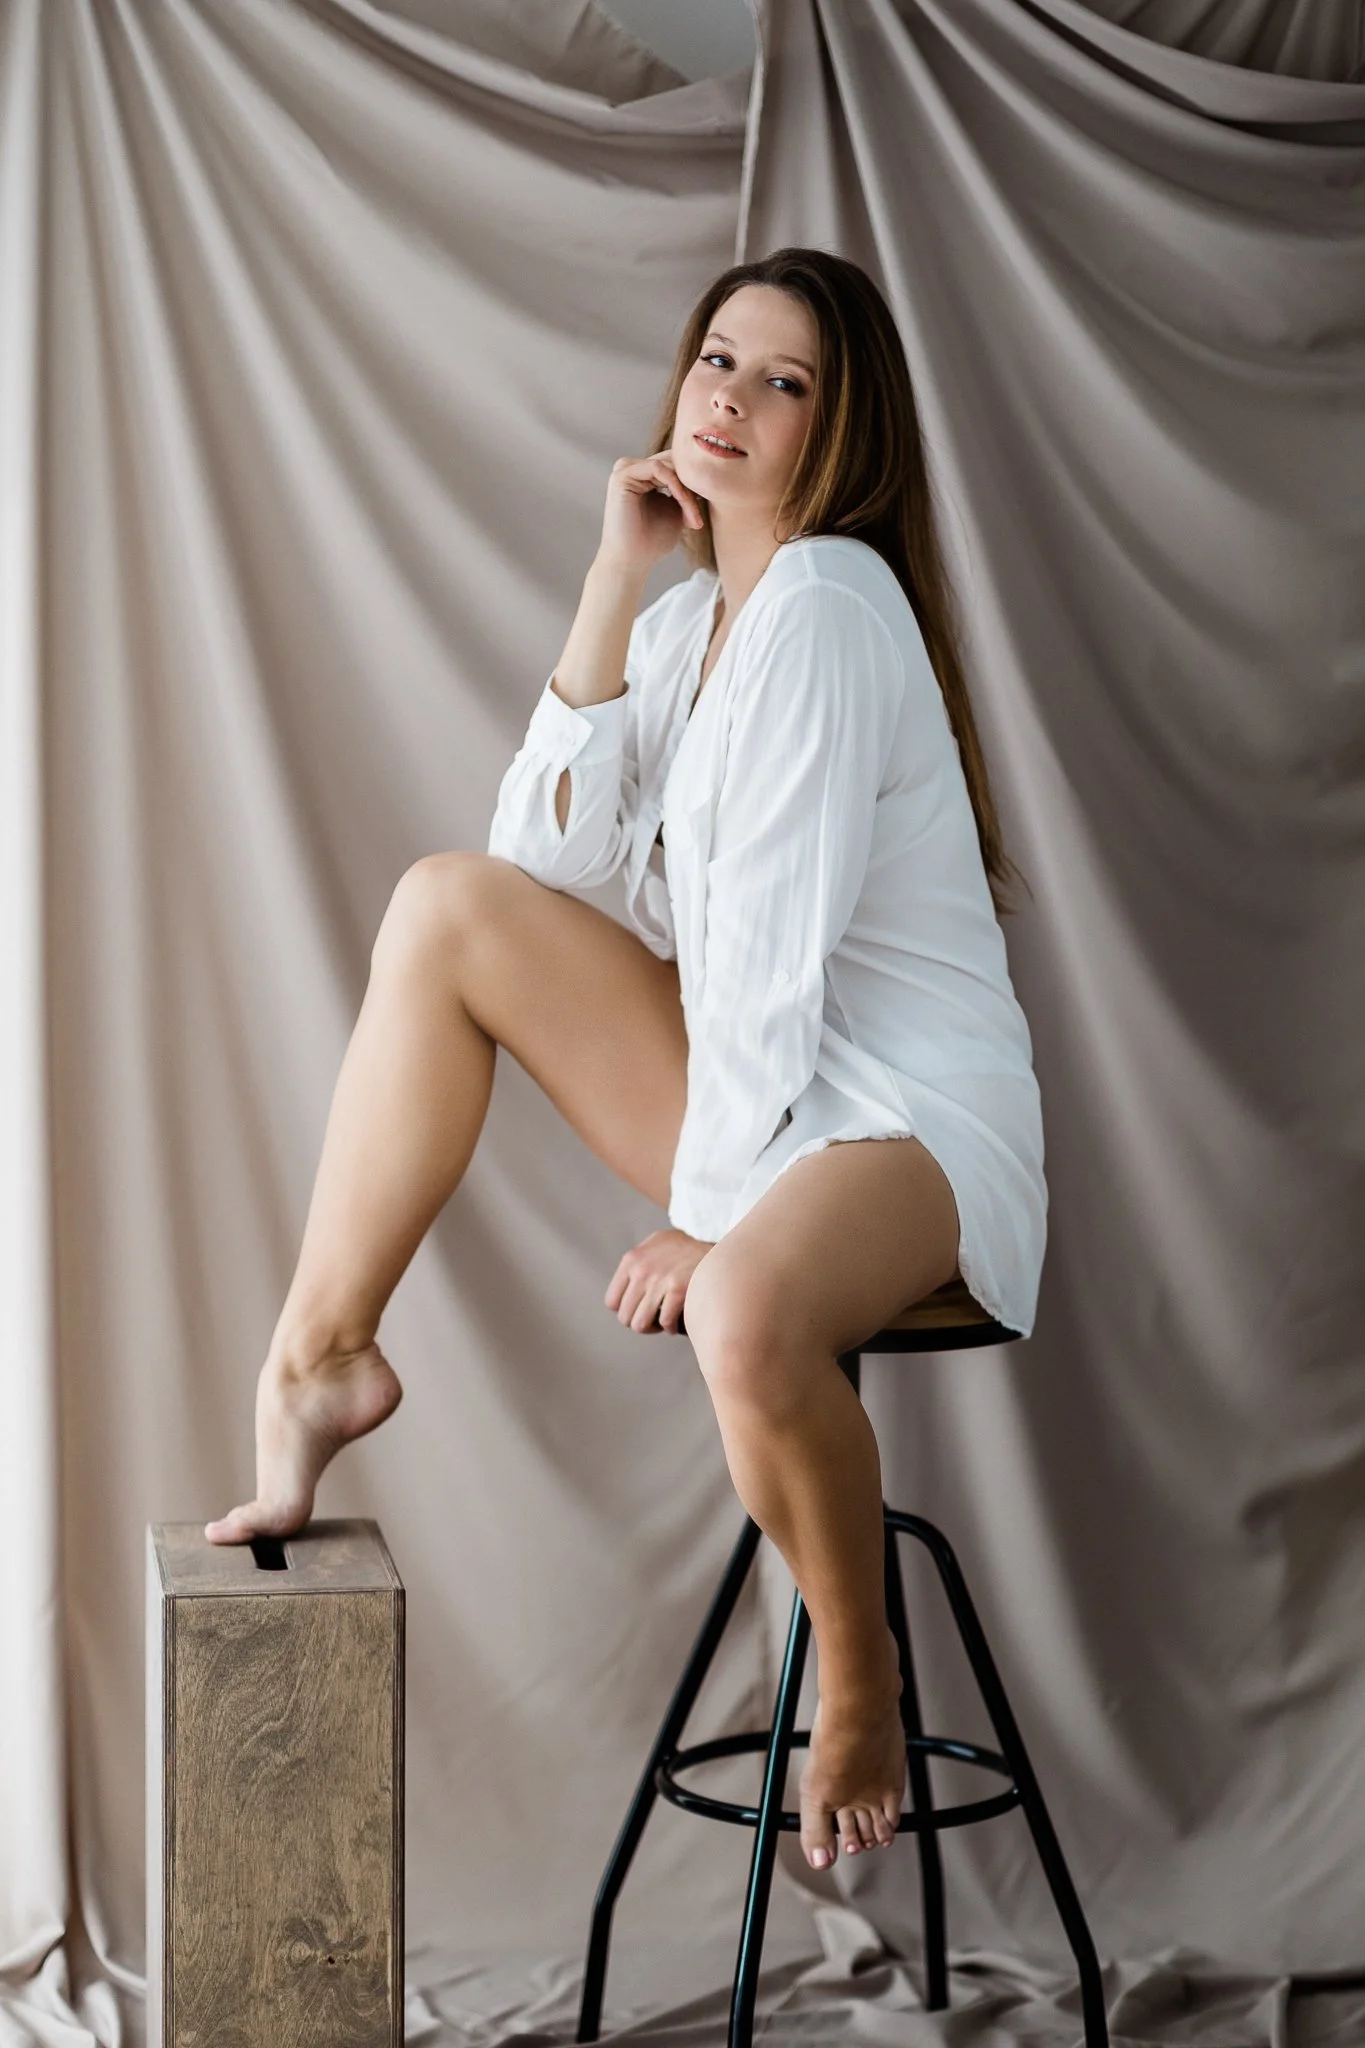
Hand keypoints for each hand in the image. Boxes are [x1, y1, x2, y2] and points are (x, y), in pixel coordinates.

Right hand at [596, 453, 706, 577]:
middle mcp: (633, 468)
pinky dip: (675, 485)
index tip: (704, 511)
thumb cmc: (653, 542)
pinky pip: (657, 468)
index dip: (694, 484)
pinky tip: (683, 502)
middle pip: (674, 462)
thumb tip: (707, 476)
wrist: (633, 562)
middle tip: (698, 516)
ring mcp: (625, 469)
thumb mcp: (678, 510)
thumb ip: (688, 491)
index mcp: (644, 475)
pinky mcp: (621, 475)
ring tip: (692, 516)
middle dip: (692, 486)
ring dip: (685, 489)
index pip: (677, 465)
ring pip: (668, 466)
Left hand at [606, 1229, 714, 1335]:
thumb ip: (638, 1262)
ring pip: (640, 1324)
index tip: (641, 1310)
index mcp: (632, 1259)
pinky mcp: (678, 1289)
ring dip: (654, 1328)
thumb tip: (622, 1293)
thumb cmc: (688, 1251)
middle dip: (640, 1322)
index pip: (612, 1301)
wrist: (720, 1249)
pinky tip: (678, 1321)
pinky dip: (671, 1327)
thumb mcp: (657, 1245)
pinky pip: (664, 1322)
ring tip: (665, 1322)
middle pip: (625, 1316)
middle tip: (655, 1319)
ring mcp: (659, 1279)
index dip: (626, 1311)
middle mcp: (641, 1269)